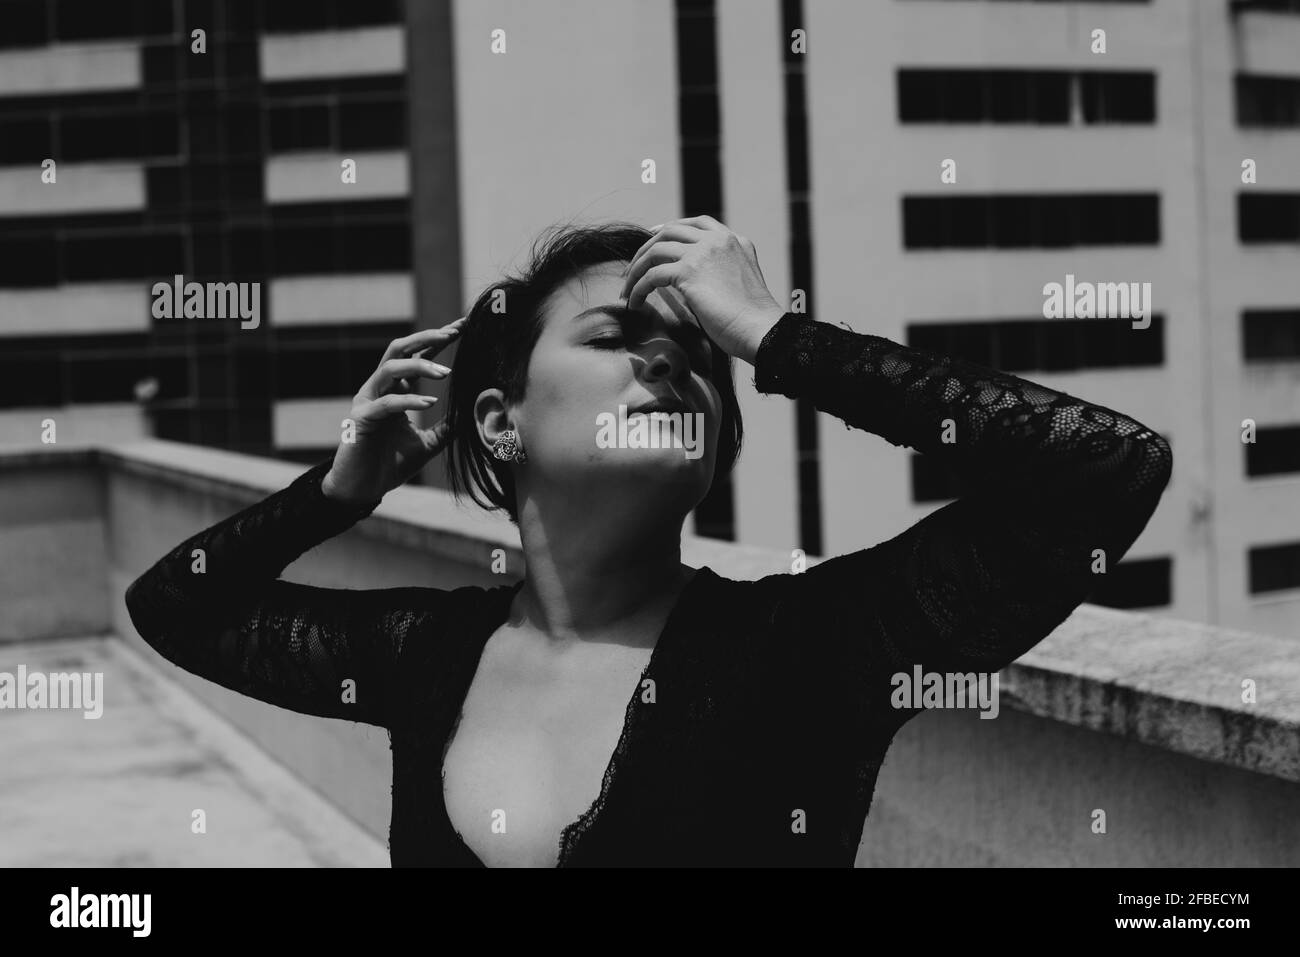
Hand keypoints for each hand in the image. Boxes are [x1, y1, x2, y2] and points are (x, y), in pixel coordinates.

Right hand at [321, 317, 466, 504]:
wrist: (362, 489)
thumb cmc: (391, 464)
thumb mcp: (428, 444)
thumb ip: (447, 428)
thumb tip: (473, 417)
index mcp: (395, 390)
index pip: (416, 356)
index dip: (437, 340)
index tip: (462, 327)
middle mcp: (379, 388)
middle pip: (399, 349)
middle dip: (425, 338)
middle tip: (453, 333)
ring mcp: (367, 401)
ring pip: (389, 368)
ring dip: (419, 366)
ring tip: (446, 372)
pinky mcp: (361, 418)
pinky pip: (386, 402)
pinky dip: (409, 400)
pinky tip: (430, 403)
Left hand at [618, 216, 785, 364]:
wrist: (761, 330)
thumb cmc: (753, 320)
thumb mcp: (741, 284)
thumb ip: (723, 271)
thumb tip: (695, 282)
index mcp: (734, 240)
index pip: (696, 222)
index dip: (669, 228)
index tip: (652, 240)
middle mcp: (718, 240)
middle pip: (669, 231)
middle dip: (646, 248)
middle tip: (632, 269)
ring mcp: (703, 252)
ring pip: (655, 250)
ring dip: (636, 270)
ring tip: (627, 290)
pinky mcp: (689, 272)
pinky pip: (651, 275)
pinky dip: (637, 289)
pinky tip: (634, 303)